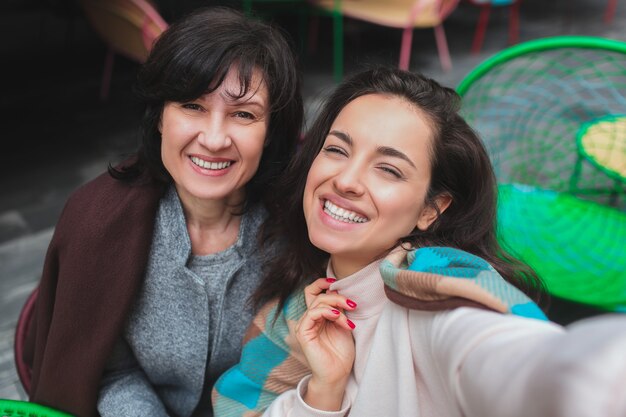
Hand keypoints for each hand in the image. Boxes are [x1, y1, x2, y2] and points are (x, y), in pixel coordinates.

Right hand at [296, 278, 356, 410]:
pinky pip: (312, 314)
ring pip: (317, 303)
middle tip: (351, 304)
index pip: (314, 292)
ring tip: (348, 317)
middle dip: (336, 295)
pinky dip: (326, 312)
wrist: (338, 373)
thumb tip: (338, 290)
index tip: (337, 283)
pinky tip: (338, 317)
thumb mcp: (343, 324)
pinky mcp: (303, 333)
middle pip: (316, 295)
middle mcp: (309, 319)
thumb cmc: (341, 352)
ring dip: (336, 306)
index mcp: (318, 316)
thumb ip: (338, 309)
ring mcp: (305, 325)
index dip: (322, 283)